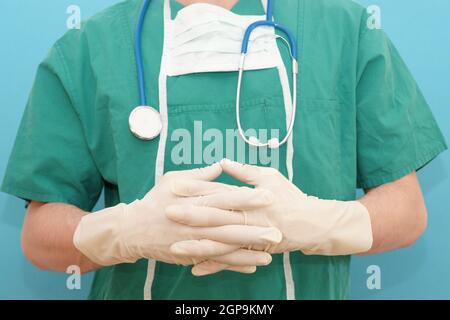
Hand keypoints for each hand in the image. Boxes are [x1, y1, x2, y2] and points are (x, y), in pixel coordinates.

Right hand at [73, 163, 281, 275]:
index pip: (225, 197)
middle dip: (254, 229)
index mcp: (194, 199)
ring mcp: (193, 241)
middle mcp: (195, 221)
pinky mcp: (191, 255)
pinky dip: (233, 265)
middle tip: (277, 231)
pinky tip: (251, 266)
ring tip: (270, 254)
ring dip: (247, 251)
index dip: (248, 197)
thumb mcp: (173, 179)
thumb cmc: (155, 200)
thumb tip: (220, 165)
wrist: (133, 229)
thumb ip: (199, 174)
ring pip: (224, 247)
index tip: (269, 195)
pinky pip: (215, 261)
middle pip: (228, 225)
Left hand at [167, 159, 372, 260]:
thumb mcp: (269, 176)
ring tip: (174, 248)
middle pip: (214, 217)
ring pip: (219, 243)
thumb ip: (244, 172)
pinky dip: (213, 265)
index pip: (217, 191)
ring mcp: (249, 237)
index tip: (175, 186)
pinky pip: (230, 260)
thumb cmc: (289, 196)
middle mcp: (246, 218)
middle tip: (167, 213)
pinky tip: (195, 269)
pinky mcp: (252, 251)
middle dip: (190, 215)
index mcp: (248, 197)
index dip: (195, 188)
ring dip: (196, 246)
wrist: (311, 224)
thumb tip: (222, 162)